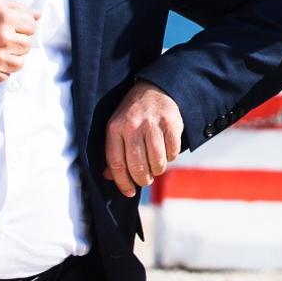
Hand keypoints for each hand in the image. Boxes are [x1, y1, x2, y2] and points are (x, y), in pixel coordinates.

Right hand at [0, 0, 38, 85]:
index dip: (22, 26)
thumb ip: (17, 7)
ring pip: (20, 62)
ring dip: (11, 57)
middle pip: (27, 45)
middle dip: (17, 42)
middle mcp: (3, 38)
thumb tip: (38, 15)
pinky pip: (7, 75)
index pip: (32, 26)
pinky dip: (1, 70)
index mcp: (5, 17)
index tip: (11, 27)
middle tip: (2, 40)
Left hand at [103, 80, 182, 197]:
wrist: (155, 88)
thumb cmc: (133, 113)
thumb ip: (113, 151)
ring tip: (156, 166)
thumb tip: (109, 177)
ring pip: (156, 162)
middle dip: (142, 179)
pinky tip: (166, 151)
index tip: (129, 192)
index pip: (116, 164)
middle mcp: (132, 126)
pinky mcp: (171, 123)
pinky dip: (170, 157)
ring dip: (157, 170)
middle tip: (145, 180)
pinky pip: (172, 152)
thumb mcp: (117, 127)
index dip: (123, 183)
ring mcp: (152, 124)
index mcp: (115, 128)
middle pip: (137, 166)